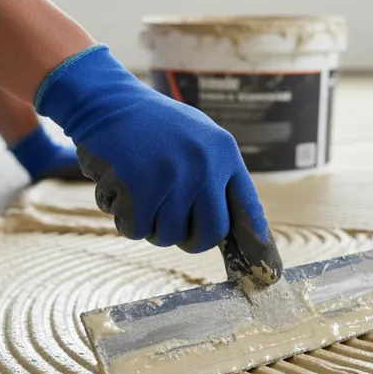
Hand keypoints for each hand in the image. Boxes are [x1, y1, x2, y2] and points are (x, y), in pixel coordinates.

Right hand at [35, 46, 282, 283]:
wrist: (104, 100)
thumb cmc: (149, 125)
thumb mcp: (195, 139)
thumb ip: (214, 177)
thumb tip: (227, 229)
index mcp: (224, 152)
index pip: (247, 209)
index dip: (256, 244)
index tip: (269, 273)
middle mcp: (205, 165)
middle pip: (209, 235)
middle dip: (189, 240)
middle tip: (170, 225)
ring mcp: (174, 177)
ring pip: (169, 236)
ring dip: (150, 225)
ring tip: (138, 192)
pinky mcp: (140, 188)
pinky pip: (137, 230)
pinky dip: (124, 218)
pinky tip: (119, 189)